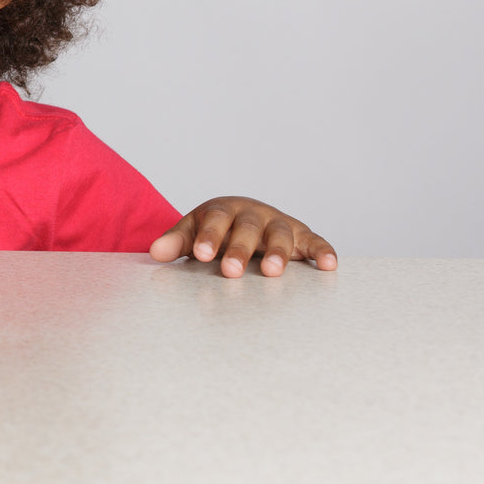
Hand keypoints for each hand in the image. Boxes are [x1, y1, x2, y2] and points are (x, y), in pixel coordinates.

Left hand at [149, 196, 337, 277]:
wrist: (242, 214)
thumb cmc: (216, 228)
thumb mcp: (194, 231)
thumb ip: (177, 242)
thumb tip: (155, 252)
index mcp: (223, 210)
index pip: (215, 221)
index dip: (209, 237)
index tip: (201, 255)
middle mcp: (253, 214)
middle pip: (247, 228)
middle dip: (240, 249)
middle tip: (231, 271)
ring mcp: (278, 224)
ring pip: (280, 234)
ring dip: (278, 252)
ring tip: (273, 272)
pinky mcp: (302, 236)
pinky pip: (315, 242)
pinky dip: (323, 251)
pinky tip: (329, 266)